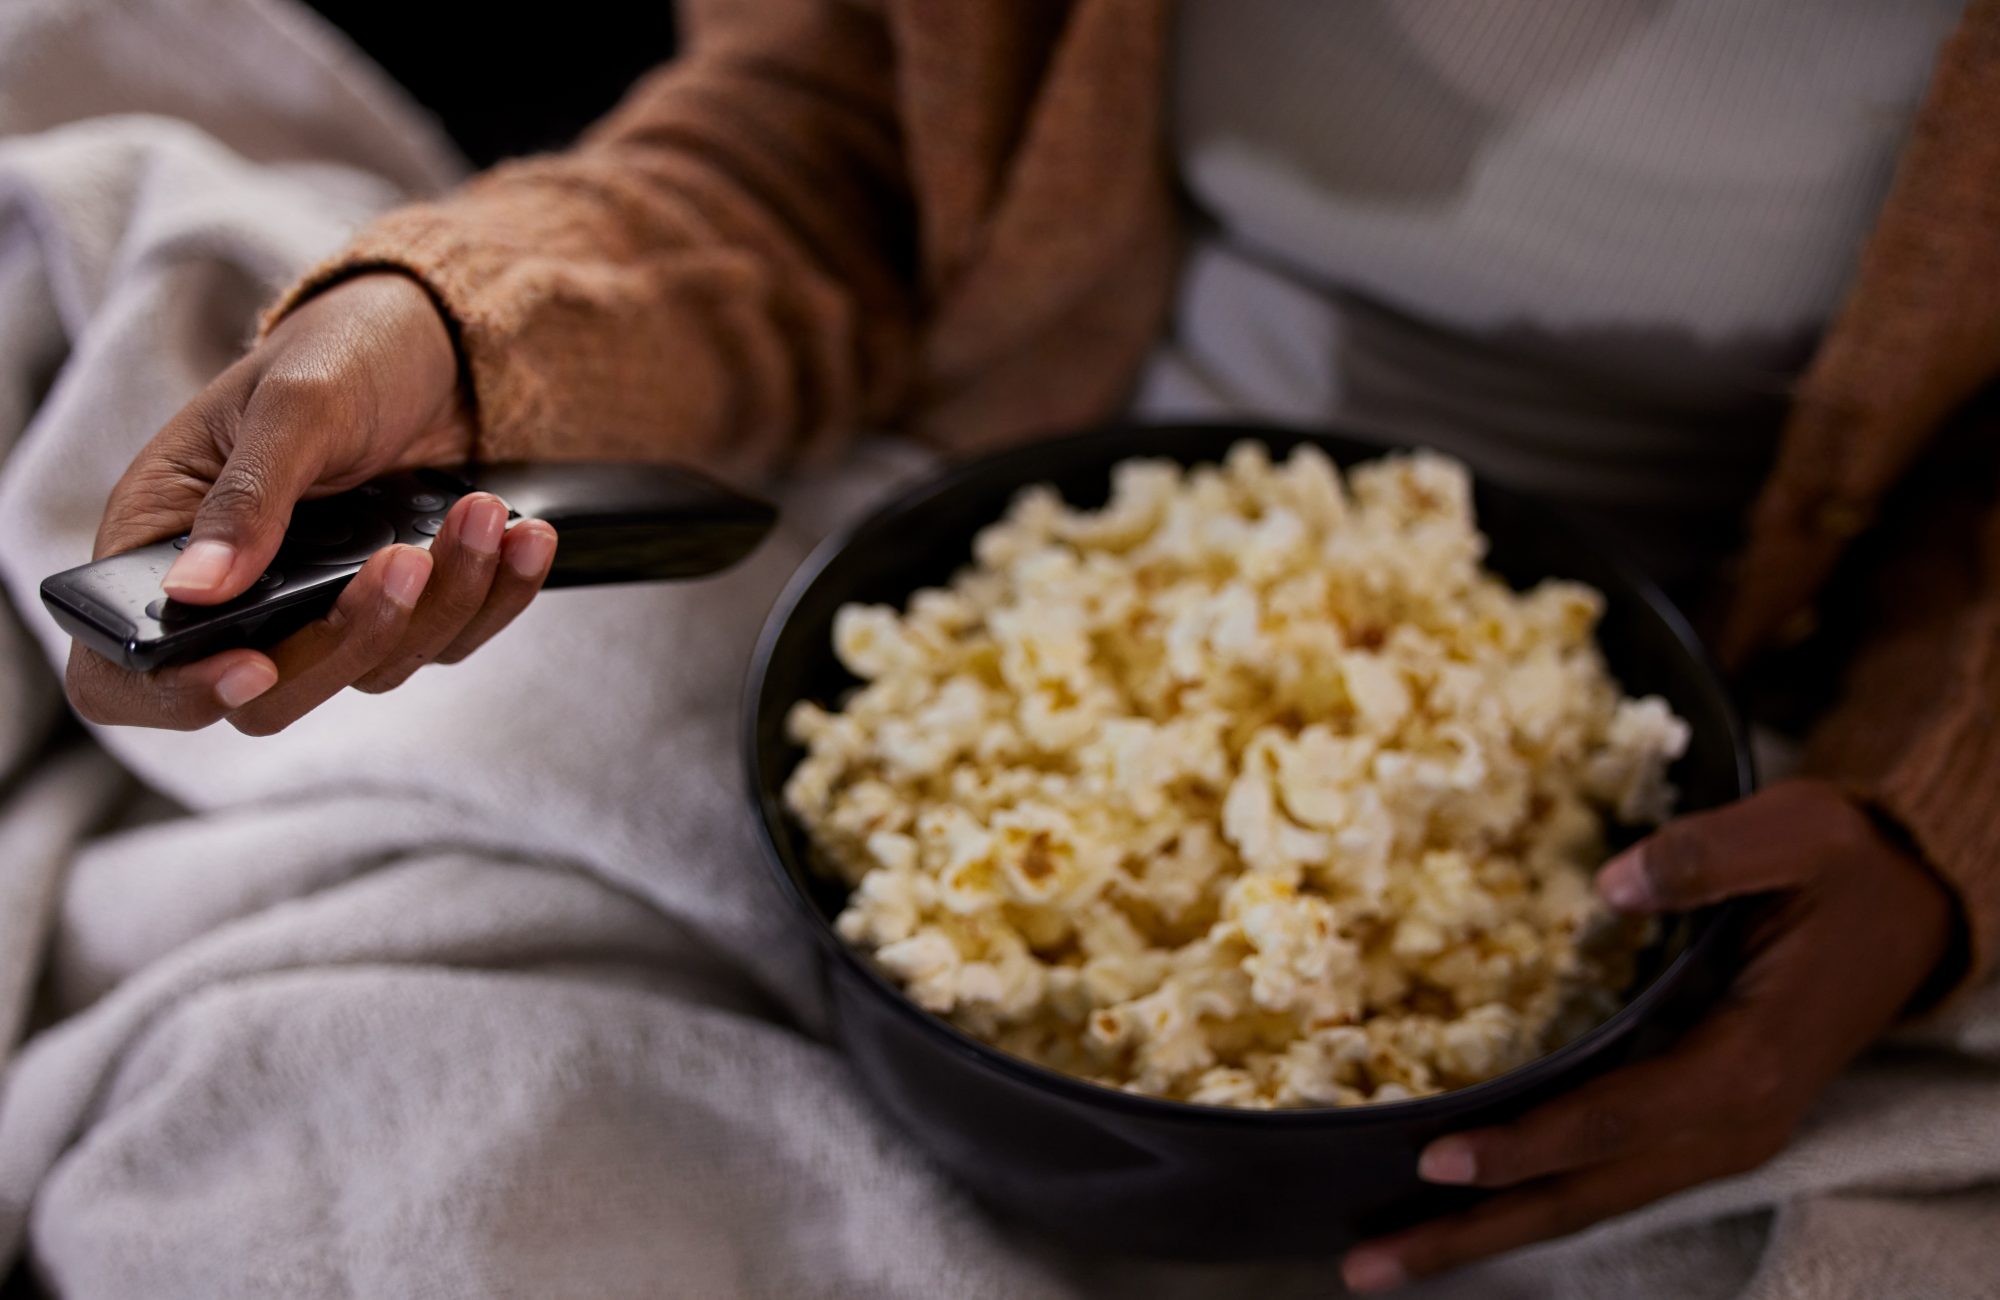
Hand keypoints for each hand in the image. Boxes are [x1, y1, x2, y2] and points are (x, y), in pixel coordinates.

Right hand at [64, 273, 557, 732]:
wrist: (435, 344)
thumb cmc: (337, 353)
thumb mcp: (290, 406)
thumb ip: (248, 496)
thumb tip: (196, 590)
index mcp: (166, 544)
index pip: (130, 669)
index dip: (175, 692)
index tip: (247, 667)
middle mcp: (239, 598)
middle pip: (274, 696)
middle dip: (352, 635)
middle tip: (404, 556)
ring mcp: (325, 612)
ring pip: (377, 668)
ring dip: (444, 598)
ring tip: (483, 511)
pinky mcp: (406, 610)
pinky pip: (450, 639)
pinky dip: (498, 596)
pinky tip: (527, 538)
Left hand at [1341, 779, 1956, 1291]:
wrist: (1908, 910)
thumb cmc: (1844, 868)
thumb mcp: (1795, 834)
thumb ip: (1705, 857)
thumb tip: (1612, 884)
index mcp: (1746, 1063)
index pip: (1614, 1120)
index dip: (1525, 1143)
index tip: (1438, 1157)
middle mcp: (1728, 1124)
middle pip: (1582, 1195)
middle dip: (1473, 1231)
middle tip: (1368, 1264)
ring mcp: (1713, 1137)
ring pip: (1585, 1202)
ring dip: (1485, 1233)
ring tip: (1383, 1261)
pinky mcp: (1695, 1127)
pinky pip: (1601, 1178)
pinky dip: (1526, 1200)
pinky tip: (1456, 1208)